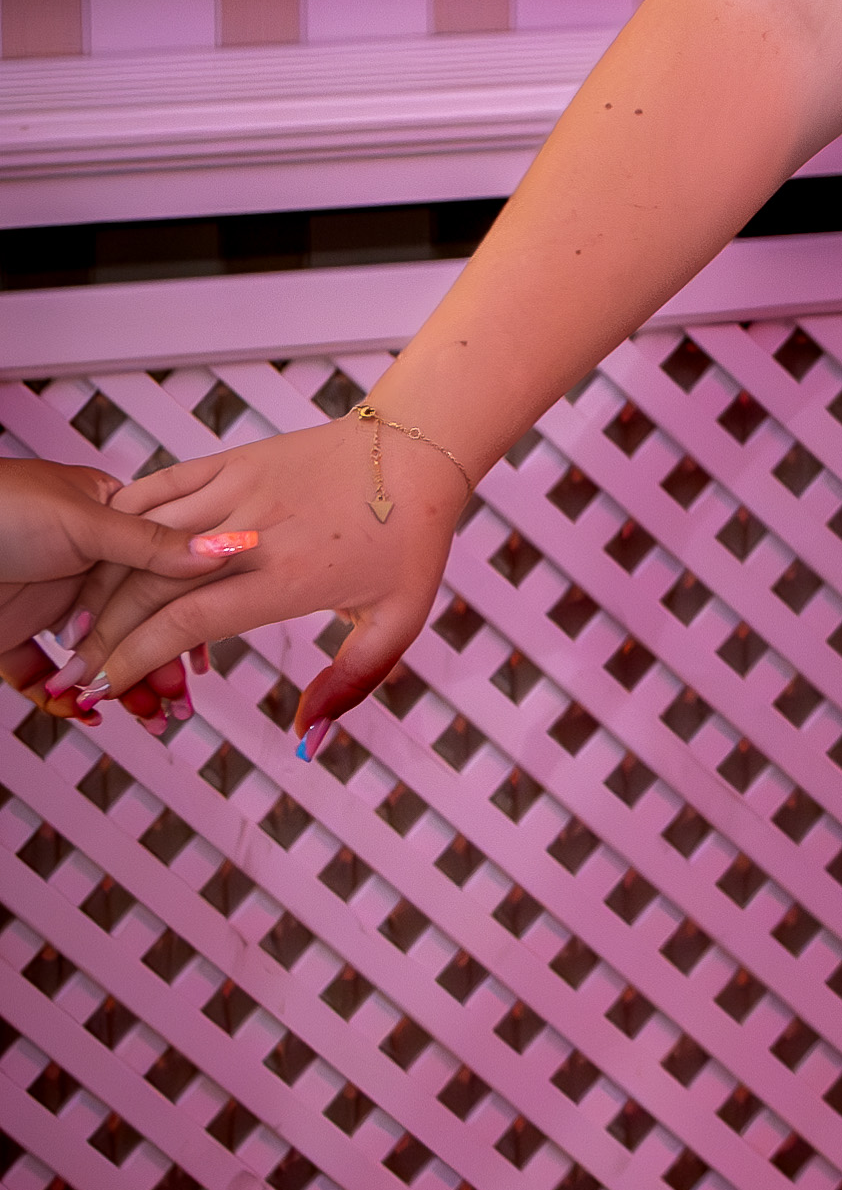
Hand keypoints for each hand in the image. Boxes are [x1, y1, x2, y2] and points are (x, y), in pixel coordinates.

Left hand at [0, 460, 258, 699]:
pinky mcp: (11, 633)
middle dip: (159, 664)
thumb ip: (154, 545)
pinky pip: (44, 674)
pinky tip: (81, 708)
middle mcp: (83, 561)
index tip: (205, 657)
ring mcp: (48, 600)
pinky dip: (62, 696)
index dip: (186, 615)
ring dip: (119, 687)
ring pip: (95, 655)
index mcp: (109, 519)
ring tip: (144, 718)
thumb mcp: (87, 520)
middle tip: (178, 703)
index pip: (163, 573)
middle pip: (135, 622)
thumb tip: (227, 547)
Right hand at [39, 415, 463, 746]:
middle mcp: (253, 533)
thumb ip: (350, 683)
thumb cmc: (410, 540)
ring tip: (79, 625)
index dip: (136, 658)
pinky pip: (159, 488)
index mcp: (286, 579)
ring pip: (145, 537)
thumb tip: (307, 740)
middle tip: (75, 671)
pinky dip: (124, 522)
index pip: (187, 622)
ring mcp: (237, 490)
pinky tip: (103, 555)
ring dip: (104, 582)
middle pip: (151, 584)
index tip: (106, 688)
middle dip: (104, 635)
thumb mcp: (397, 622)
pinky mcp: (231, 461)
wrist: (418, 449)